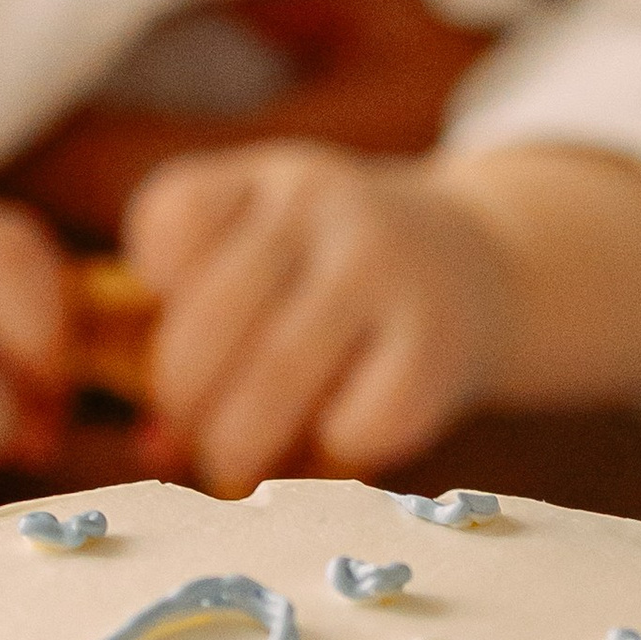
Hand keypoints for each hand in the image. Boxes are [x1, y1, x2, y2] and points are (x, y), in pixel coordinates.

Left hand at [124, 142, 515, 495]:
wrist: (486, 263)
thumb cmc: (342, 282)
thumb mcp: (276, 256)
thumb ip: (201, 326)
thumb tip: (154, 448)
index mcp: (271, 177)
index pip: (174, 215)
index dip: (153, 283)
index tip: (171, 321)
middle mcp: (326, 206)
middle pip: (208, 318)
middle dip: (183, 398)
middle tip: (192, 432)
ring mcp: (386, 268)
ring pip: (277, 374)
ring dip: (237, 441)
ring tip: (235, 462)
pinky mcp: (435, 343)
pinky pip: (355, 420)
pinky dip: (327, 452)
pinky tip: (331, 442)